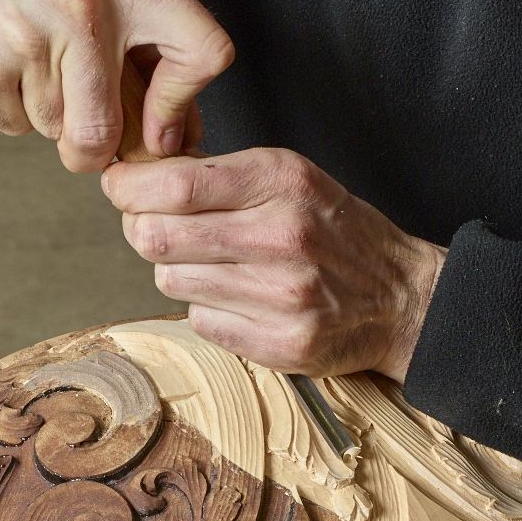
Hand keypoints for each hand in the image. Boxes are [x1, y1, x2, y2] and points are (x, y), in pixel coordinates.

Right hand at [0, 0, 232, 170]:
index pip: (204, 54)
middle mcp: (86, 6)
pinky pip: (11, 124)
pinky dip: (8, 106)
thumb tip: (175, 135)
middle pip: (104, 134)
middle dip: (91, 146)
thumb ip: (149, 40)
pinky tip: (0, 57)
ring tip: (29, 56)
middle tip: (80, 124)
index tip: (158, 123)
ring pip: (54, 130)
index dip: (181, 107)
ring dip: (45, 113)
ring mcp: (28, 38)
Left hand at [102, 148, 444, 380]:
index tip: (119, 187)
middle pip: (157, 236)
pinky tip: (241, 299)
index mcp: (282, 182)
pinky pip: (200, 320)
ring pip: (171, 280)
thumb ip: (221, 176)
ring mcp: (281, 296)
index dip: (129, 188)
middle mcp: (281, 236)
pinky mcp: (279, 344)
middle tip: (157, 227)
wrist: (402, 298)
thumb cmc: (336, 232)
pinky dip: (208, 309)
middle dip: (143, 230)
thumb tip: (139, 180)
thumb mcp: (292, 179)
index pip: (174, 184)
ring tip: (218, 266)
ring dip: (179, 271)